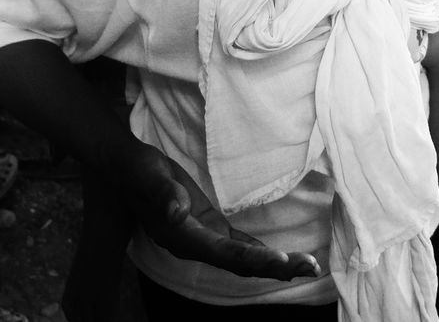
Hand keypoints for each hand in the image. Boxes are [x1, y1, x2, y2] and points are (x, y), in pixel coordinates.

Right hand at [123, 143, 320, 280]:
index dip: (252, 259)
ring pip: (243, 258)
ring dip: (274, 265)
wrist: (128, 170)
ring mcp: (203, 240)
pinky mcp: (210, 230)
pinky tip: (282, 260)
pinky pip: (239, 247)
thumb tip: (177, 213)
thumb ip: (163, 195)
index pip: (223, 252)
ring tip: (307, 266)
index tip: (281, 261)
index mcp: (182, 236)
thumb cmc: (138, 170)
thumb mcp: (149, 176)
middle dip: (275, 267)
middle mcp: (195, 245)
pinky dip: (261, 255)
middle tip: (310, 267)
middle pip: (239, 262)